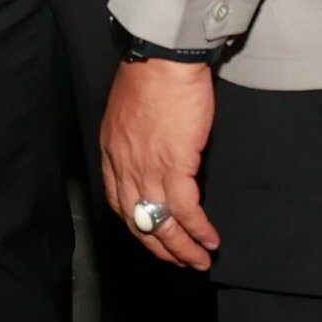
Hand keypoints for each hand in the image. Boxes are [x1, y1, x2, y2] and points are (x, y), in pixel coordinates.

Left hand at [100, 58, 220, 270]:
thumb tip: (154, 153)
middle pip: (138, 220)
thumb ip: (136, 138)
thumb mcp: (129, 112)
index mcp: (112, 152)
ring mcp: (146, 168)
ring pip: (162, 221)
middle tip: (180, 262)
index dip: (137, 224)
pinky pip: (185, 209)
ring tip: (199, 261)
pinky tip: (210, 240)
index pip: (119, 201)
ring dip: (182, 247)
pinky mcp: (174, 164)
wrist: (162, 59)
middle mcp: (124, 166)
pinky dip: (198, 229)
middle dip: (160, 246)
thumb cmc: (151, 75)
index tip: (152, 236)